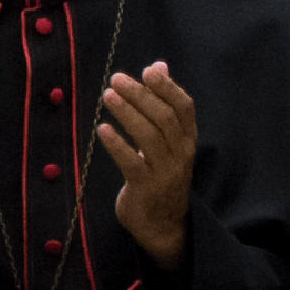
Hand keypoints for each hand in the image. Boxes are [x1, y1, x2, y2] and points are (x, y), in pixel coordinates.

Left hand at [98, 61, 198, 267]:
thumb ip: (161, 104)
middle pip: (165, 118)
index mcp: (187, 140)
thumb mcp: (166, 141)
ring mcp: (165, 171)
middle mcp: (181, 153)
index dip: (167, 88)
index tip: (147, 71)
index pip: (184, 108)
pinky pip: (132, 162)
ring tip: (108, 96)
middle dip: (141, 96)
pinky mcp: (145, 187)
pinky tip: (102, 129)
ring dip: (128, 114)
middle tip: (116, 79)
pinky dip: (117, 144)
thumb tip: (158, 65)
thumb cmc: (159, 174)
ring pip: (150, 137)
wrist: (162, 224)